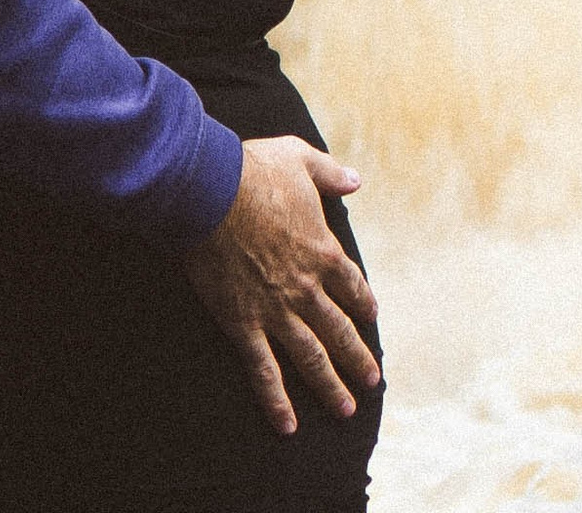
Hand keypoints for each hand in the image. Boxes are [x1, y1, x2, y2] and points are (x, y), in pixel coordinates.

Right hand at [179, 137, 378, 437]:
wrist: (209, 189)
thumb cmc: (251, 169)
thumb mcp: (298, 157)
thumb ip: (329, 172)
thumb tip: (355, 180)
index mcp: (321, 249)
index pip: (351, 285)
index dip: (363, 303)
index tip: (371, 318)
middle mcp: (306, 287)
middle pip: (339, 330)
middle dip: (357, 357)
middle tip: (372, 380)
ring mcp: (276, 310)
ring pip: (311, 357)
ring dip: (330, 385)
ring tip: (345, 408)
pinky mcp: (244, 323)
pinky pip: (264, 369)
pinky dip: (276, 399)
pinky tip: (287, 424)